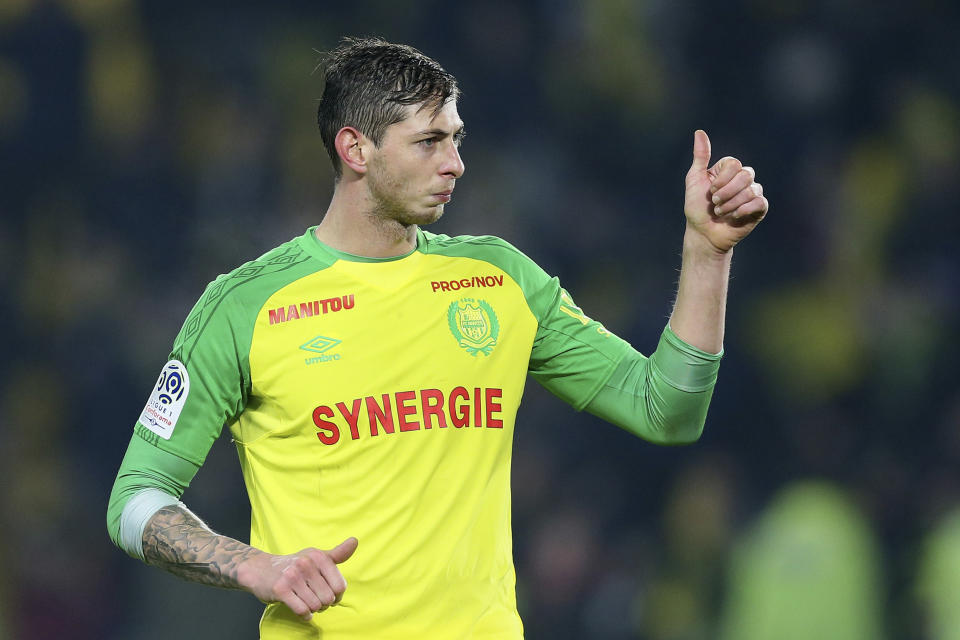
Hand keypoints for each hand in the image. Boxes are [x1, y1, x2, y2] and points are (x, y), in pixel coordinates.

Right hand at [238, 537, 358, 621]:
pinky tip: (302, 611)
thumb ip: (337, 553)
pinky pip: (302, 611)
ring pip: (316, 606)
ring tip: (307, 602)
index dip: (337, 596)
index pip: (340, 585)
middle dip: (324, 604)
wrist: (260, 570)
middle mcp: (306, 563)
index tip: (330, 595)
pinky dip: (304, 615)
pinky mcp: (281, 590)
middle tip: (315, 599)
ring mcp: (292, 576)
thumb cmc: (294, 565)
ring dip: (313, 610)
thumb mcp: (315, 557)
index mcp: (318, 556)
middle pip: (328, 598)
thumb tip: (355, 541)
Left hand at [684, 130, 767, 252]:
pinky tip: (733, 217)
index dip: (721, 179)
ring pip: (751, 190)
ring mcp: (752, 193)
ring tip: (721, 213)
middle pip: (746, 174)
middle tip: (715, 203)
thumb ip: (700, 157)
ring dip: (731, 204)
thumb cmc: (697, 208)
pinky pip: (760, 202)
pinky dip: (743, 210)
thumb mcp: (694, 180)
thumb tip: (699, 132)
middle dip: (726, 192)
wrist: (703, 234)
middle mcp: (742, 179)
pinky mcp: (759, 208)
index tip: (709, 191)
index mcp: (728, 170)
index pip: (734, 163)